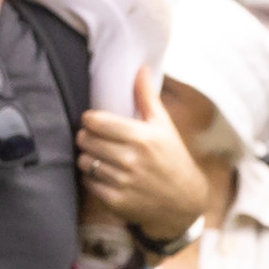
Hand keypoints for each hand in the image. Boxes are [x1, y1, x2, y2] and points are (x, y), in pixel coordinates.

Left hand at [78, 106, 218, 241]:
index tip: (95, 121)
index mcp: (143, 138)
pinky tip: (105, 174)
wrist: (184, 201)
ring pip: (83, 161)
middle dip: (87, 137)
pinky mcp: (116, 200)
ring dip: (87, 157)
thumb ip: (147, 97)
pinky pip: (87, 182)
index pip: (96, 122)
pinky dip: (91, 177)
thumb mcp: (163, 127)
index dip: (90, 120)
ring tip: (101, 156)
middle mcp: (132, 159)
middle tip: (96, 139)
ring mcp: (123, 181)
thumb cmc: (172, 158)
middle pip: (85, 140)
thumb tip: (141, 68)